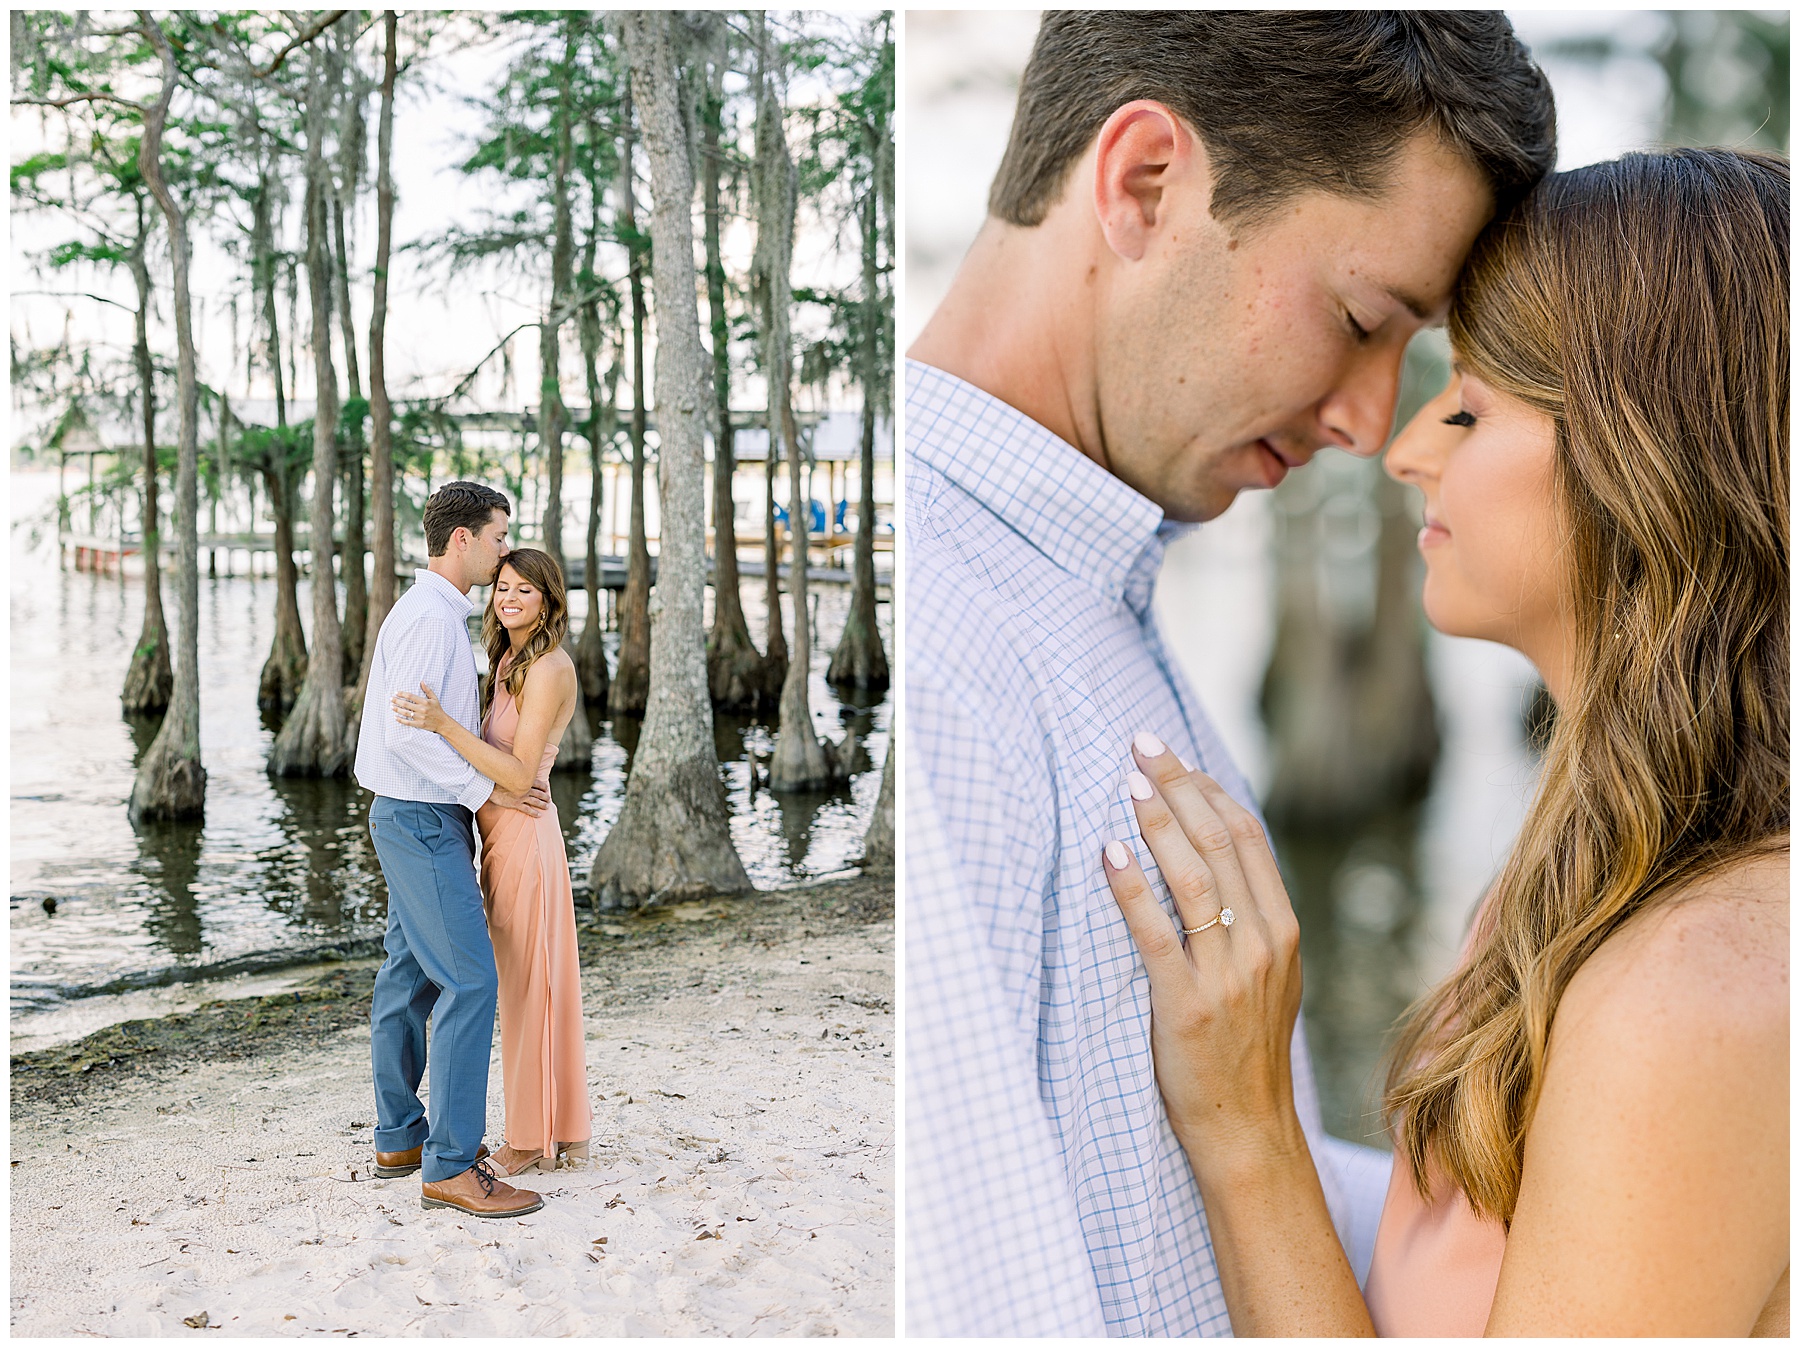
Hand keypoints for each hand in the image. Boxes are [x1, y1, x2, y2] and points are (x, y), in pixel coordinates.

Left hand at [392, 681, 449, 734]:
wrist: (443, 723)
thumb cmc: (438, 710)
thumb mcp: (434, 698)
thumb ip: (428, 690)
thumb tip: (422, 682)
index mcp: (425, 702)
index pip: (410, 696)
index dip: (402, 694)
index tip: (396, 692)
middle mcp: (422, 709)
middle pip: (406, 704)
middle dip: (397, 701)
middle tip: (391, 698)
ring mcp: (420, 717)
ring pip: (405, 713)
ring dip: (397, 709)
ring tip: (391, 706)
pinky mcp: (419, 724)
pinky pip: (407, 722)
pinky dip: (400, 720)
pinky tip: (395, 717)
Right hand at [487, 779, 549, 816]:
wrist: (490, 786)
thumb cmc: (498, 779)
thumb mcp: (509, 774)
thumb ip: (515, 776)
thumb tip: (517, 774)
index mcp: (524, 780)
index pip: (538, 783)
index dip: (544, 786)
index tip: (547, 788)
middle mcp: (525, 788)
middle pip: (539, 793)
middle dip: (545, 796)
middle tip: (549, 799)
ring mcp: (521, 797)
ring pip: (535, 801)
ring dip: (542, 804)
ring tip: (547, 806)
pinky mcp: (516, 804)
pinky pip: (528, 809)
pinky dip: (534, 812)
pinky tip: (539, 815)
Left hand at [1102, 734, 1306, 1177]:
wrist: (1248, 1130)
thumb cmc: (1245, 1051)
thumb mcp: (1266, 976)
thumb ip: (1247, 921)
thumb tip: (1211, 859)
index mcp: (1282, 930)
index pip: (1246, 838)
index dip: (1208, 790)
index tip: (1174, 756)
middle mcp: (1261, 944)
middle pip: (1219, 844)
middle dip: (1178, 787)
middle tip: (1141, 745)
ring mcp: (1227, 975)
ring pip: (1193, 879)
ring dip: (1157, 824)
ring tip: (1127, 784)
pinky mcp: (1186, 1005)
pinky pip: (1157, 934)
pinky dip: (1131, 887)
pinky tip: (1108, 853)